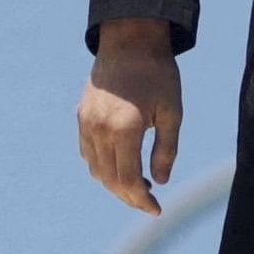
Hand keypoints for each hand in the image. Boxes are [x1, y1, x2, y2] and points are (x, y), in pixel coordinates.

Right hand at [78, 18, 183, 214]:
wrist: (129, 43)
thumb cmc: (158, 76)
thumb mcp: (172, 112)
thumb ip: (166, 149)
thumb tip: (161, 181)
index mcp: (125, 129)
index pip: (129, 179)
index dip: (142, 200)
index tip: (157, 210)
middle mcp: (100, 129)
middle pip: (110, 179)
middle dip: (130, 197)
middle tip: (149, 203)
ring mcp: (86, 124)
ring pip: (96, 169)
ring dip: (115, 184)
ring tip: (140, 187)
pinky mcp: (81, 118)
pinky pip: (88, 153)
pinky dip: (102, 167)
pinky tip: (121, 167)